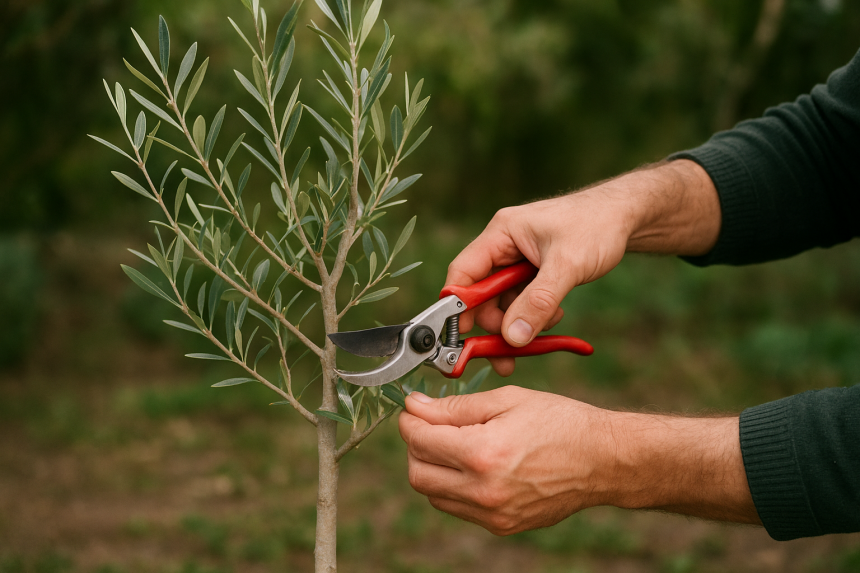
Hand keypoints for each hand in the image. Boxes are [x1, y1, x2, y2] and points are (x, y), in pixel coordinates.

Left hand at [399, 386, 614, 534]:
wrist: (603, 459)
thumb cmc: (561, 422)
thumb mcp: (507, 400)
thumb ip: (456, 407)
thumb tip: (417, 406)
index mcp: (483, 453)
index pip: (419, 440)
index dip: (410, 420)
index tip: (415, 408)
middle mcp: (483, 490)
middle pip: (417, 474)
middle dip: (416, 446)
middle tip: (431, 426)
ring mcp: (492, 514)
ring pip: (433, 495)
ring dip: (432, 468)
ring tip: (454, 445)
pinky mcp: (502, 526)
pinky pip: (458, 508)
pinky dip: (454, 487)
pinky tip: (473, 465)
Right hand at [447, 160, 719, 375]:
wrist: (626, 216)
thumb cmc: (596, 226)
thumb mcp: (567, 266)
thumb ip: (537, 302)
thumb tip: (512, 338)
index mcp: (501, 234)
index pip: (463, 273)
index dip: (458, 306)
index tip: (461, 338)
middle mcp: (503, 247)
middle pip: (481, 295)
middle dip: (495, 324)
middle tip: (509, 352)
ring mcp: (517, 261)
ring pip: (503, 304)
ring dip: (518, 324)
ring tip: (546, 328)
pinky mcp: (532, 273)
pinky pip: (521, 303)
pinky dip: (532, 318)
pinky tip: (554, 318)